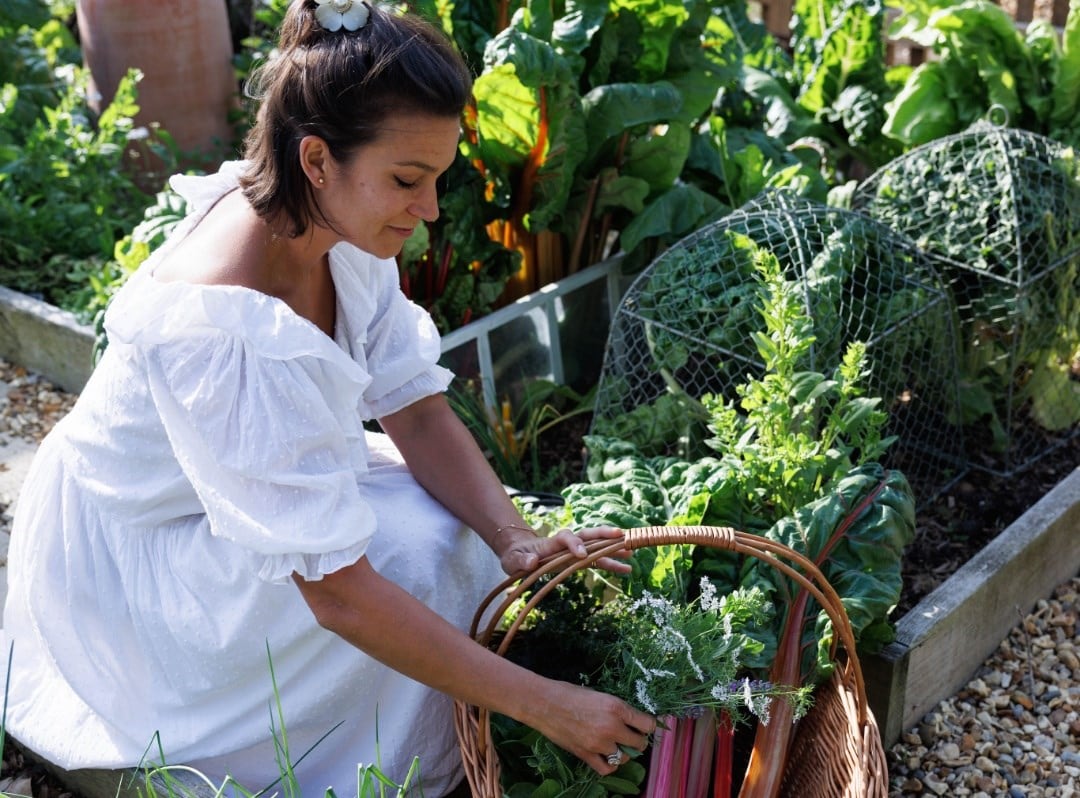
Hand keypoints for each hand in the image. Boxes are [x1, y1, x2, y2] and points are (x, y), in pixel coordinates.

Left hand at [497, 525, 631, 575]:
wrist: (520, 553)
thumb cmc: (516, 557)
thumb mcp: (513, 560)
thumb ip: (522, 561)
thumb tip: (533, 561)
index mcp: (551, 543)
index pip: (566, 538)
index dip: (575, 544)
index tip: (582, 556)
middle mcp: (566, 543)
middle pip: (587, 534)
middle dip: (604, 535)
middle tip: (621, 537)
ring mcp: (573, 550)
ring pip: (596, 546)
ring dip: (613, 548)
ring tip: (631, 552)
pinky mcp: (578, 559)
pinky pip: (597, 560)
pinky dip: (611, 563)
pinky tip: (626, 569)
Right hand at [528, 681, 656, 774]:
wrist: (544, 703)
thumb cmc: (569, 693)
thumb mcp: (599, 694)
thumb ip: (616, 708)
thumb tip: (631, 718)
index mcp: (616, 707)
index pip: (647, 724)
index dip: (649, 725)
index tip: (645, 725)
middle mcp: (612, 727)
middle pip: (640, 743)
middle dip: (639, 739)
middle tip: (632, 735)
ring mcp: (599, 743)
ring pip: (625, 757)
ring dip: (624, 752)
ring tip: (617, 744)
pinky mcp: (586, 755)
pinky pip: (607, 768)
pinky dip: (611, 765)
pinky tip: (607, 756)